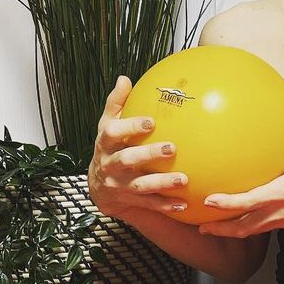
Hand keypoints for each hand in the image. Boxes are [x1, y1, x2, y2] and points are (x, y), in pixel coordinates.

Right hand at [87, 75, 190, 220]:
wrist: (98, 187)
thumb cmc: (110, 147)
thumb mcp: (107, 125)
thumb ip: (116, 104)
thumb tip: (124, 79)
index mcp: (105, 143)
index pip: (113, 133)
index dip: (130, 127)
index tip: (151, 121)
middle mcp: (110, 164)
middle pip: (127, 160)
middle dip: (149, 154)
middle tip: (172, 148)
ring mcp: (118, 185)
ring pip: (140, 185)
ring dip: (161, 183)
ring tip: (183, 179)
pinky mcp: (129, 201)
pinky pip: (148, 204)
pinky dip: (165, 205)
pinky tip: (184, 204)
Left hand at [198, 101, 283, 236]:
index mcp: (280, 195)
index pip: (247, 203)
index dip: (225, 204)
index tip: (208, 202)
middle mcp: (278, 212)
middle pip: (243, 228)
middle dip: (221, 230)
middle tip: (202, 228)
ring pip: (253, 231)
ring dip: (234, 231)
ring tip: (218, 228)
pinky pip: (266, 227)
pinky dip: (252, 226)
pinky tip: (250, 217)